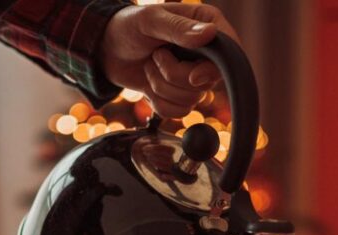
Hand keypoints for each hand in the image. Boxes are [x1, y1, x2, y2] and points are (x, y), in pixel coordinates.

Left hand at [100, 2, 239, 117]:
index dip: (213, 70)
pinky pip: (178, 112)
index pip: (230, 53)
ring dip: (162, 87)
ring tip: (149, 66)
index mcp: (207, 24)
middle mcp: (206, 52)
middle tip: (156, 56)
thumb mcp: (150, 20)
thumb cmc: (128, 26)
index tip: (193, 76)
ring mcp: (194, 75)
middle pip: (207, 82)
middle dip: (174, 76)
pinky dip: (158, 102)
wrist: (106, 49)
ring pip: (191, 100)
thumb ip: (179, 29)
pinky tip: (149, 84)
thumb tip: (209, 34)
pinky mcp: (180, 94)